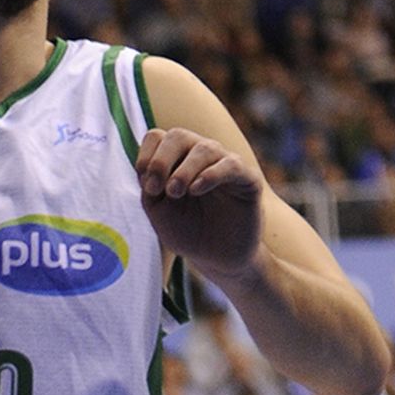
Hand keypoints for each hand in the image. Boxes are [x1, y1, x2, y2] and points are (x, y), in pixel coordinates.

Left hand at [136, 123, 261, 283]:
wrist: (218, 258)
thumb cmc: (187, 231)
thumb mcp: (160, 213)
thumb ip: (150, 189)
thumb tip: (147, 168)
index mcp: (176, 159)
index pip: (157, 138)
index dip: (147, 157)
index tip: (147, 188)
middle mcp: (200, 154)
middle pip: (178, 136)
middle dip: (162, 160)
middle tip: (156, 189)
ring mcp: (225, 163)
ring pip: (204, 148)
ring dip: (184, 170)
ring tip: (175, 193)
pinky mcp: (247, 178)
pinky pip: (231, 164)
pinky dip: (211, 174)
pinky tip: (197, 189)